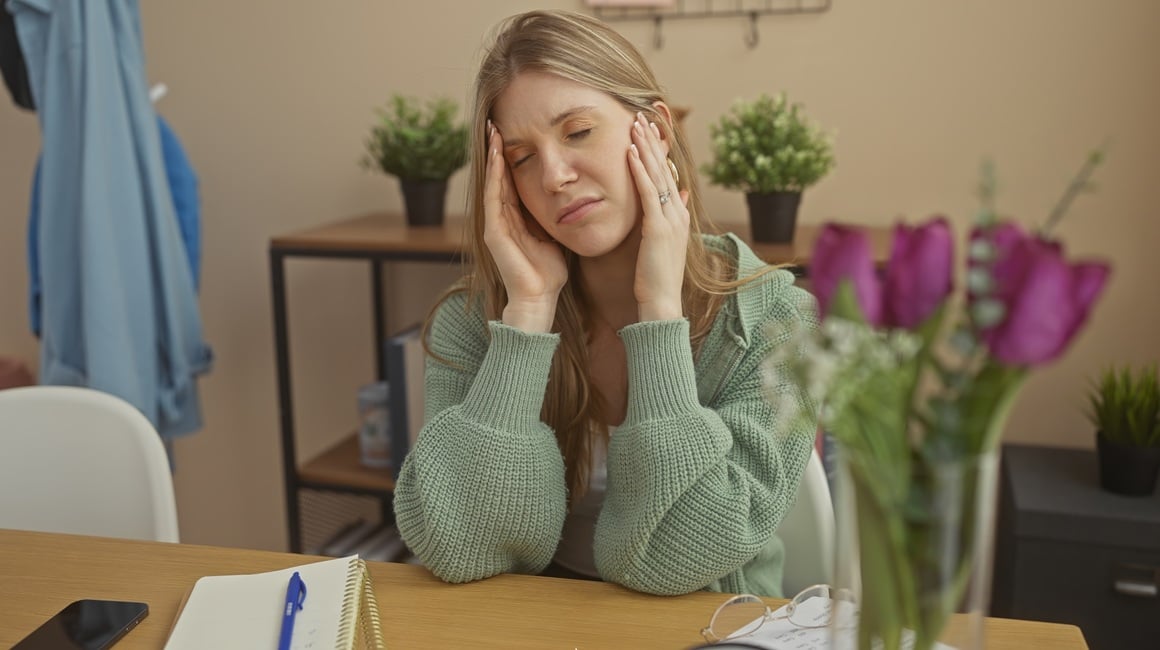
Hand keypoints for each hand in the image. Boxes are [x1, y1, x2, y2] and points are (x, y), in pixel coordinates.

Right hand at [483, 123, 567, 331]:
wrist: (540, 298)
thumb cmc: (551, 272)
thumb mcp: (557, 234)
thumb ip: (557, 215)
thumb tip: (573, 196)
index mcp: (516, 219)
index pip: (512, 181)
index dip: (511, 158)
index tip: (514, 134)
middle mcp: (502, 219)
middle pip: (498, 177)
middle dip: (497, 151)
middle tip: (496, 124)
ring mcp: (495, 225)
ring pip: (493, 183)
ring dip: (492, 157)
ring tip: (493, 132)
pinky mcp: (493, 232)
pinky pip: (493, 198)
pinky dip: (494, 176)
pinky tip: (496, 157)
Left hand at [628, 112, 688, 321]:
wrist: (660, 303)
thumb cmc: (655, 278)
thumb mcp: (663, 242)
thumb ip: (670, 216)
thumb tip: (678, 194)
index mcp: (677, 216)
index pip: (668, 176)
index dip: (659, 152)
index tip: (650, 130)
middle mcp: (677, 213)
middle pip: (665, 169)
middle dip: (653, 141)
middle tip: (643, 115)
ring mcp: (670, 219)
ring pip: (657, 174)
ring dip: (646, 147)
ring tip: (636, 123)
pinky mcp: (658, 227)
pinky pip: (648, 191)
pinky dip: (640, 170)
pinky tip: (630, 152)